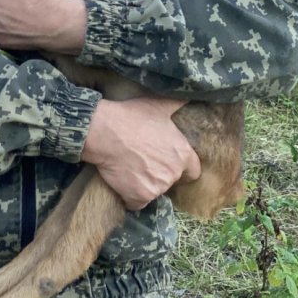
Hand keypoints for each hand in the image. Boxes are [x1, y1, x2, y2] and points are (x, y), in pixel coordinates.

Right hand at [81, 97, 200, 210]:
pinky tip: (122, 181)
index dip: (180, 167)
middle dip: (159, 174)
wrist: (104, 131)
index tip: (166, 162)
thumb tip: (190, 95)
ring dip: (144, 185)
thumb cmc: (131, 116)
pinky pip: (136, 203)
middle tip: (143, 162)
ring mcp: (157, 187)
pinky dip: (129, 196)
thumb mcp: (158, 106)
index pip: (192, 171)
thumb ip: (178, 103)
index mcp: (182, 154)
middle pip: (170, 181)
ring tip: (129, 169)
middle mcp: (173, 173)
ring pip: (153, 192)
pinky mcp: (139, 197)